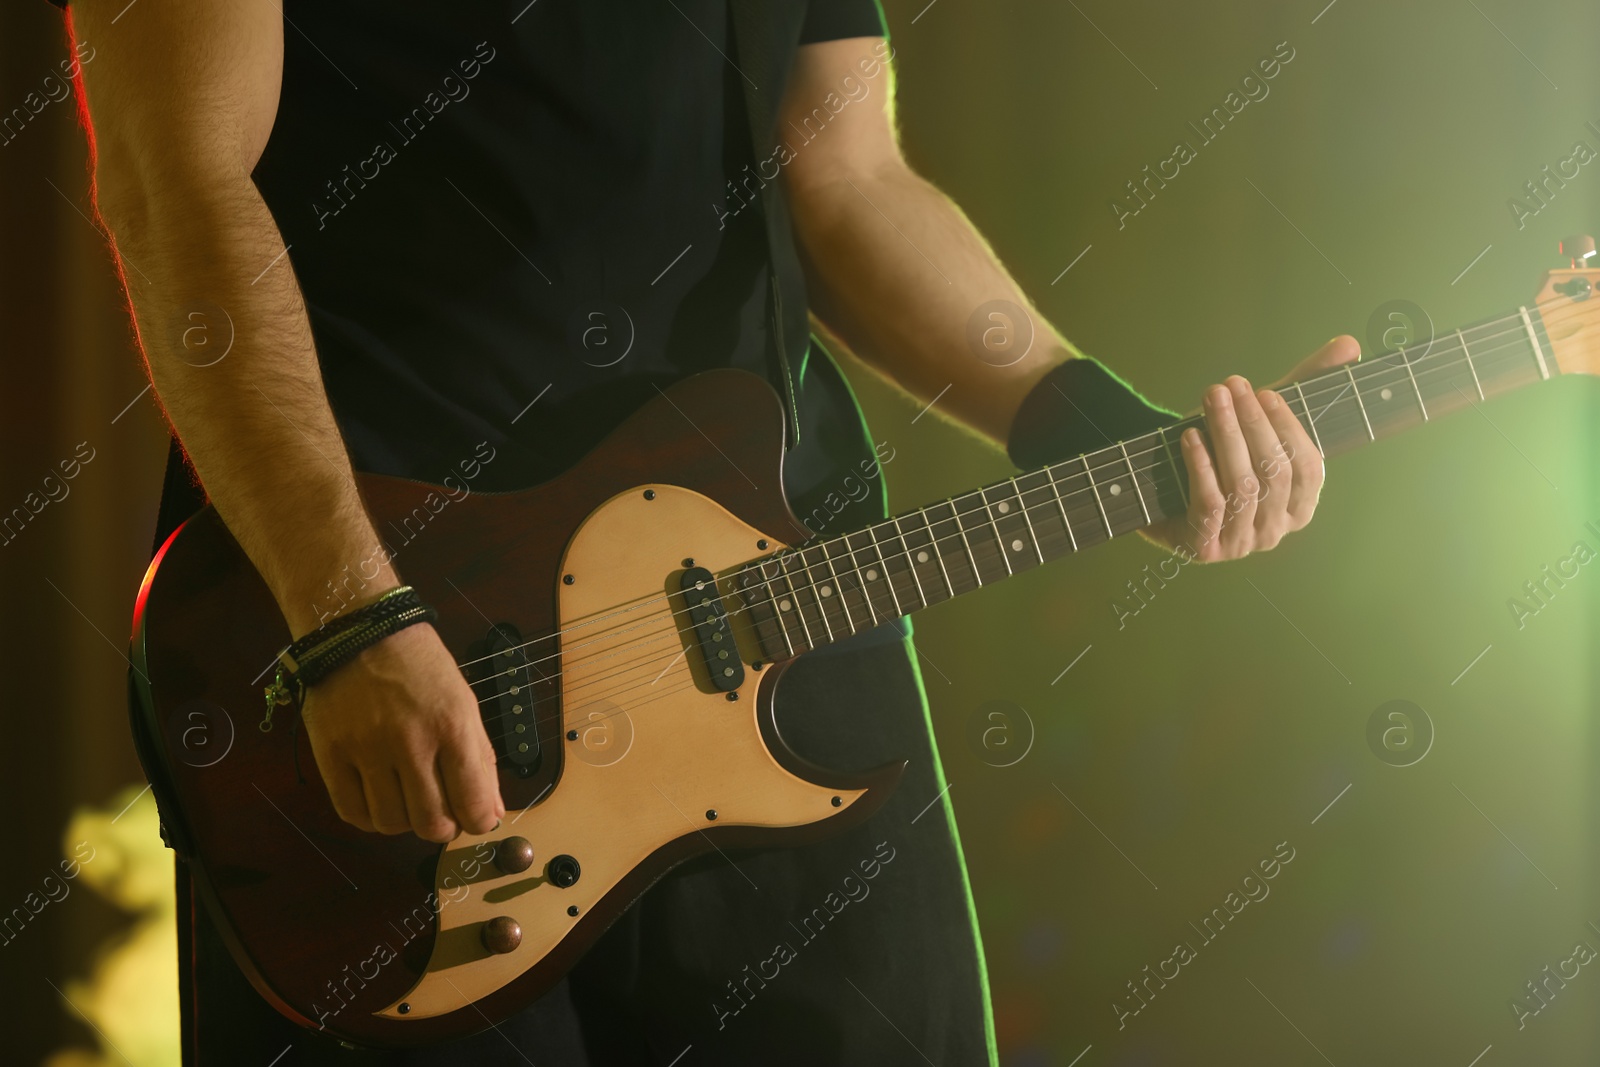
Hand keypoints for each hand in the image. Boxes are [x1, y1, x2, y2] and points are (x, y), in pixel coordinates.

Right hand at [300, 623, 504, 842]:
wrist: (357, 630)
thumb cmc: (418, 664)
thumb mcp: (463, 700)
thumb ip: (479, 758)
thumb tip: (491, 813)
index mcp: (451, 724)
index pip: (472, 802)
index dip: (479, 822)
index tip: (477, 819)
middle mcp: (409, 740)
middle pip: (430, 823)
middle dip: (444, 828)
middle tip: (443, 813)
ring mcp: (365, 749)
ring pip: (391, 824)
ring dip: (406, 823)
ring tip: (409, 800)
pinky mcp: (330, 753)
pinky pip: (353, 813)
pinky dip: (371, 819)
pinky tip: (381, 801)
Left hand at [1141, 335, 1360, 560]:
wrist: (1158, 499)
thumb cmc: (1220, 458)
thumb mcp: (1259, 423)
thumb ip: (1302, 387)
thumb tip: (1349, 343)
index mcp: (1299, 508)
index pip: (1309, 469)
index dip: (1290, 429)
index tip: (1266, 393)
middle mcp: (1275, 531)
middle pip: (1274, 473)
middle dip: (1252, 424)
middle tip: (1231, 386)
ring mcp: (1240, 544)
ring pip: (1243, 486)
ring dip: (1226, 436)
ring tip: (1212, 399)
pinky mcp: (1204, 549)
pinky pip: (1209, 504)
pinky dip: (1201, 466)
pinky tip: (1190, 436)